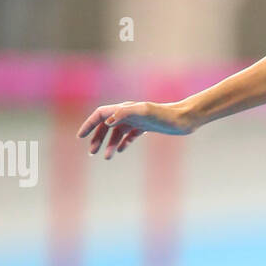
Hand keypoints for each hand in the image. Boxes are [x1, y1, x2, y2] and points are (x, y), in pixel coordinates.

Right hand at [77, 100, 194, 158]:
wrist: (184, 119)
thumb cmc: (165, 115)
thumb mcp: (145, 111)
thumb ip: (125, 113)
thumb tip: (108, 121)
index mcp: (125, 108)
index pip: (100, 114)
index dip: (89, 124)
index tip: (81, 137)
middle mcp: (128, 113)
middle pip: (106, 125)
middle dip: (97, 138)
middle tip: (92, 152)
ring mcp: (136, 121)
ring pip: (117, 132)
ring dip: (109, 144)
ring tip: (106, 157)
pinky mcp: (145, 128)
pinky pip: (129, 135)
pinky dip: (122, 143)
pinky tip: (119, 151)